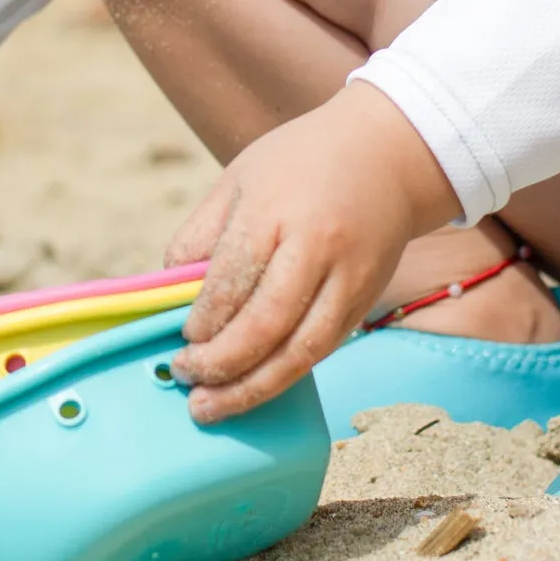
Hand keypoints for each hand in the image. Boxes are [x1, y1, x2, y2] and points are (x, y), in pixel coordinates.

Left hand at [165, 82, 456, 422]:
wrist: (388, 153)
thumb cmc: (300, 161)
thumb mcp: (240, 177)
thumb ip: (202, 233)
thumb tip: (171, 291)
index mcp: (275, 208)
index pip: (231, 282)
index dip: (202, 322)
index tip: (183, 340)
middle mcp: (316, 246)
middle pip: (265, 324)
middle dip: (222, 364)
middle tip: (188, 380)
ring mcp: (348, 276)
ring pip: (301, 350)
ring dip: (254, 387)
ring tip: (214, 407)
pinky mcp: (366, 298)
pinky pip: (324, 347)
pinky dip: (287, 372)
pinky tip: (258, 384)